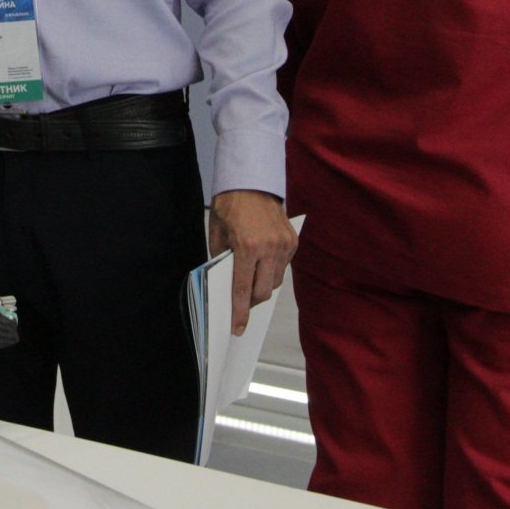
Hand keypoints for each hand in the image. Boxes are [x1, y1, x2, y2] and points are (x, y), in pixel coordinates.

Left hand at [210, 189, 297, 334]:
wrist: (252, 180)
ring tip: (250, 280)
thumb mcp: (216, 232)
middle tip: (241, 303)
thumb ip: (221, 260)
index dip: (239, 312)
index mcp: (247, 246)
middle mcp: (269, 247)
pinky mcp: (293, 241)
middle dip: (251, 302)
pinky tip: (261, 264)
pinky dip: (272, 271)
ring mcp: (284, 245)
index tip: (238, 328)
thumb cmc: (230, 205)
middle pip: (264, 292)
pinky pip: (283, 267)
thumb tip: (224, 283)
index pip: (242, 289)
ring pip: (275, 282)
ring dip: (262, 286)